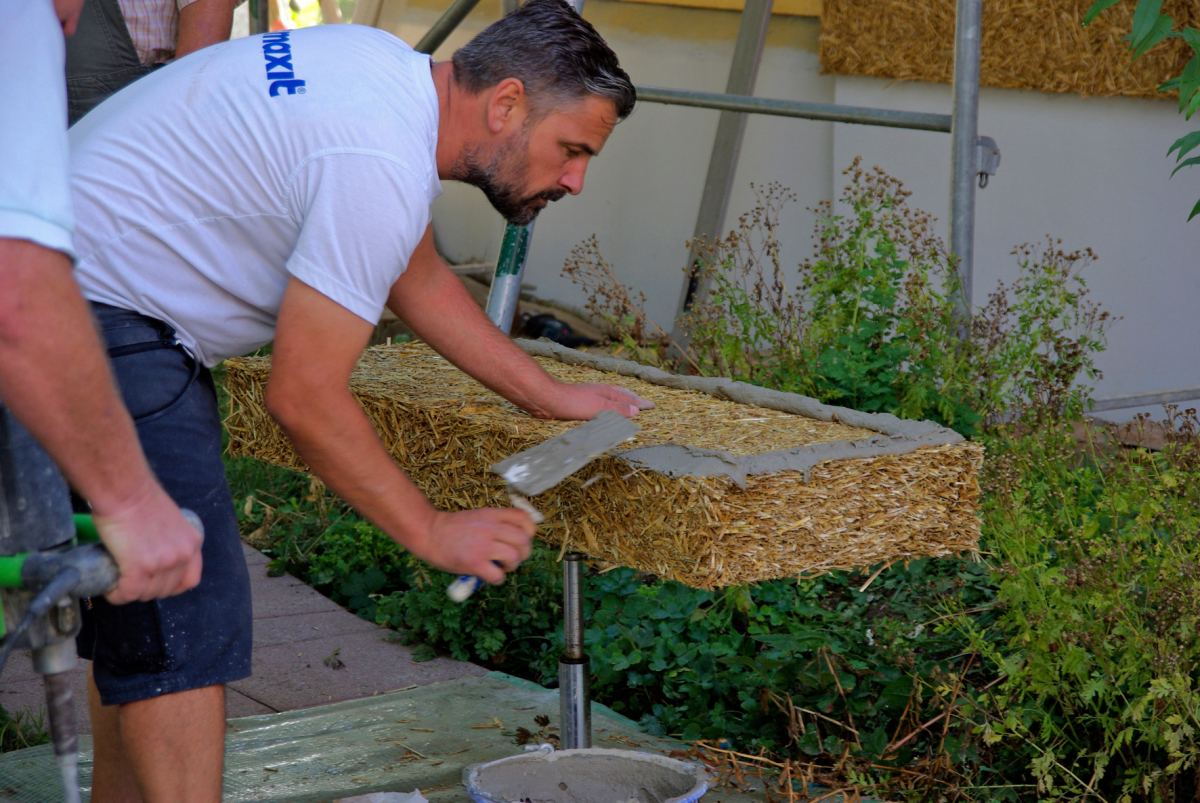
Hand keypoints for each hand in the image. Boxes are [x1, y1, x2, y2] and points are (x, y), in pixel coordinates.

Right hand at [90, 481, 203, 604]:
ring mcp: (163, 563)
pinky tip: (110, 588)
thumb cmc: (139, 498)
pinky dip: (117, 595)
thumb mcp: (170, 521)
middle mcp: (183, 554)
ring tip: (118, 581)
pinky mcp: (140, 568)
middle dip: (146, 589)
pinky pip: (128, 594)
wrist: (124, 491)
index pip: (190, 580)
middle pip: (165, 590)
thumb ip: (170, 541)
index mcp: (192, 542)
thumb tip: (156, 556)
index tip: (157, 584)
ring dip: (130, 591)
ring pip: (146, 594)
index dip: (172, 587)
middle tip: (130, 580)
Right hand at [413, 508, 536, 584]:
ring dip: (511, 566)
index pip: (523, 517)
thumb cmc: (452, 528)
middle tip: (511, 558)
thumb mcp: (478, 517)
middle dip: (523, 553)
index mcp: (492, 514)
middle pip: (524, 540)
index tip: (523, 539)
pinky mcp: (474, 563)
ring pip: (514, 557)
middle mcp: (490, 528)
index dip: (529, 531)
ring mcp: (483, 545)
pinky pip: (498, 575)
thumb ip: (495, 525)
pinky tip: (488, 575)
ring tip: (499, 567)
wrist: (428, 533)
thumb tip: (515, 542)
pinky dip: (497, 579)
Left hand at [531, 382, 654, 420]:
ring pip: (611, 398)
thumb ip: (618, 409)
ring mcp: (590, 396)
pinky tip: (604, 411)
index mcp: (607, 392)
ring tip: (627, 404)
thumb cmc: (574, 403)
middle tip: (642, 402)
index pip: (629, 399)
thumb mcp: (600, 407)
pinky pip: (601, 404)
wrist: (548, 400)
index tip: (653, 406)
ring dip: (621, 401)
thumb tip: (636, 410)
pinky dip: (609, 407)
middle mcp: (600, 392)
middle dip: (633, 398)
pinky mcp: (580, 403)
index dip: (641, 403)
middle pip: (621, 394)